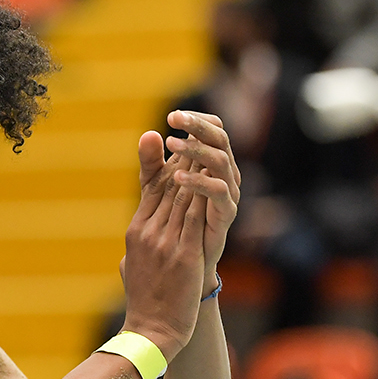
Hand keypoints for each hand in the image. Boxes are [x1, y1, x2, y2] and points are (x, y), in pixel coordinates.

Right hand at [119, 130, 207, 361]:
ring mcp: (165, 243)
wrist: (152, 330)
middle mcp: (148, 232)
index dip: (169, 163)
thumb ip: (137, 244)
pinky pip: (197, 219)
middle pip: (169, 187)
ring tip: (210, 150)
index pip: (153, 188)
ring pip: (184, 197)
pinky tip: (217, 181)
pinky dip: (206, 197)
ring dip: (198, 171)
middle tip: (199, 136)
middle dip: (185, 159)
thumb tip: (137, 236)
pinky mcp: (184, 255)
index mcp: (135, 231)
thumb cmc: (144, 300)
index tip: (182, 145)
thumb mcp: (132, 263)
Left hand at [164, 110, 240, 278]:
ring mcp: (229, 193)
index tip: (172, 115)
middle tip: (175, 119)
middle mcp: (225, 173)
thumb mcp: (156, 188)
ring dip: (197, 150)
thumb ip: (152, 163)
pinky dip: (200, 181)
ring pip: (222, 161)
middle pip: (220, 138)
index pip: (213, 128)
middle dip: (198, 126)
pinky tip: (178, 176)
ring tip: (174, 144)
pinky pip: (219, 192)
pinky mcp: (226, 214)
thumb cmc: (171, 221)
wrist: (183, 263)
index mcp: (211, 162)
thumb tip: (149, 134)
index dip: (196, 119)